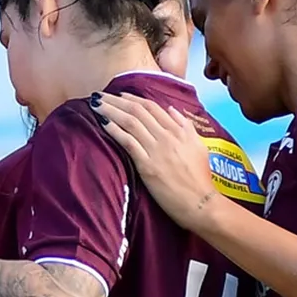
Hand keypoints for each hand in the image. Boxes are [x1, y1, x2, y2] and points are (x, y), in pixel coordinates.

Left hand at [92, 92, 221, 232]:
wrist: (200, 202)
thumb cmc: (200, 178)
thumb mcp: (199, 146)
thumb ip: (186, 127)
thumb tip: (172, 110)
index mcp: (178, 130)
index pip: (152, 107)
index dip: (133, 98)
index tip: (119, 95)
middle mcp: (166, 136)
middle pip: (137, 111)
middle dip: (116, 101)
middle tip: (100, 95)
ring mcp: (156, 150)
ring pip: (130, 122)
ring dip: (111, 111)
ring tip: (96, 105)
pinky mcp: (147, 165)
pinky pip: (128, 142)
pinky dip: (114, 130)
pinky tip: (103, 123)